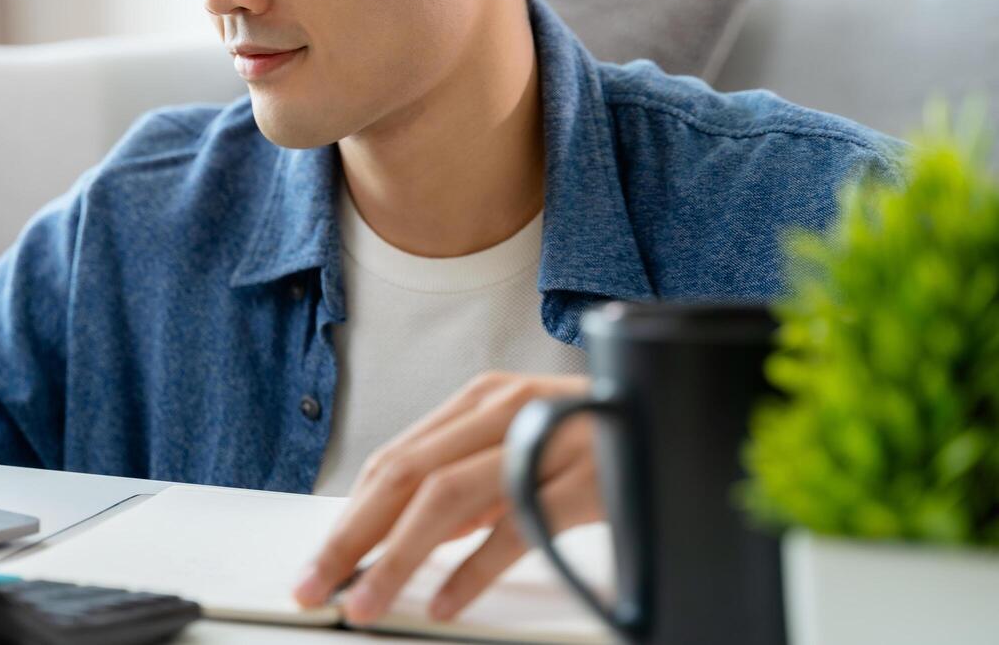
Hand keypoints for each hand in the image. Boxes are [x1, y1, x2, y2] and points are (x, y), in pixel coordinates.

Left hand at [293, 371, 600, 622]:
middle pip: (405, 475)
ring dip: (398, 557)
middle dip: (352, 537)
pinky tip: (447, 601)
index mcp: (483, 400)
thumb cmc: (600, 442)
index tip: (320, 561)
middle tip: (315, 585)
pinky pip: (517, 526)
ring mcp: (547, 440)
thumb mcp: (522, 452)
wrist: (686, 422)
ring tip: (366, 601)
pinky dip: (473, 568)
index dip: (350, 516)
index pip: (394, 460)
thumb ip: (467, 484)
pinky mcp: (586, 478)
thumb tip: (400, 538)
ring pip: (448, 498)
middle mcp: (507, 409)